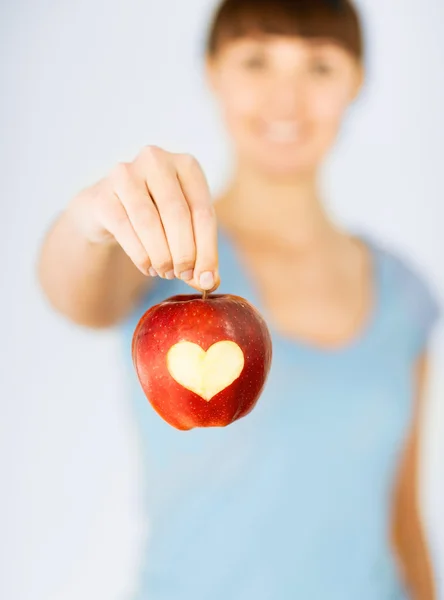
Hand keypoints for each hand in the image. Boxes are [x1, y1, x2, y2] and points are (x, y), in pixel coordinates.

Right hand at [68, 145, 218, 291]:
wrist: (107, 209)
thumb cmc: (156, 217)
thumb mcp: (184, 229)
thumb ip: (200, 254)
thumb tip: (210, 282)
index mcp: (187, 165)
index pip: (204, 212)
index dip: (207, 250)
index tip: (207, 279)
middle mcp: (156, 160)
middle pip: (178, 215)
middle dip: (184, 253)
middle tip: (183, 275)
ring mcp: (126, 174)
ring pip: (150, 222)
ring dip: (161, 256)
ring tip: (165, 272)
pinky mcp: (102, 194)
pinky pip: (125, 229)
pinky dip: (140, 254)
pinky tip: (148, 267)